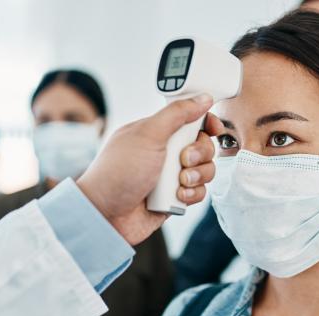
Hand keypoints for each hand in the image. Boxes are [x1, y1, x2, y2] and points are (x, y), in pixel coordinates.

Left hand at [77, 96, 220, 244]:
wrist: (106, 214)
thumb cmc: (118, 172)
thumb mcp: (148, 134)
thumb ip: (177, 114)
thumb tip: (202, 98)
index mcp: (156, 132)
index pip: (190, 120)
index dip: (205, 122)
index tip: (212, 127)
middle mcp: (164, 152)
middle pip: (202, 145)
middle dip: (199, 153)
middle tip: (183, 159)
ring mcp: (170, 176)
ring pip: (204, 170)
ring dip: (196, 175)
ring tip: (179, 182)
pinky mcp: (174, 197)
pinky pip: (198, 192)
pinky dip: (191, 194)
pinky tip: (176, 196)